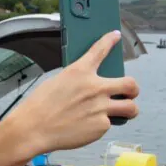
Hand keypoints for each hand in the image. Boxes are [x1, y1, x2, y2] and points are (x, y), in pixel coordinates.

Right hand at [7, 30, 138, 155]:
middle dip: (133, 89)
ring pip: (131, 108)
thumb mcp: (55, 83)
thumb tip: (89, 87)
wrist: (33, 129)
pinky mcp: (100, 126)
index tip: (114, 36)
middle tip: (129, 93)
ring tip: (122, 113)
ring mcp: (100, 108)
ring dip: (128, 109)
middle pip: (130, 84)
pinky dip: (100, 126)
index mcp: (79, 72)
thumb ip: (76, 82)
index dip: (109, 41)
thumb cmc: (38, 107)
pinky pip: (108, 124)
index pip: (100, 50)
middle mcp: (95, 88)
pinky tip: (87, 127)